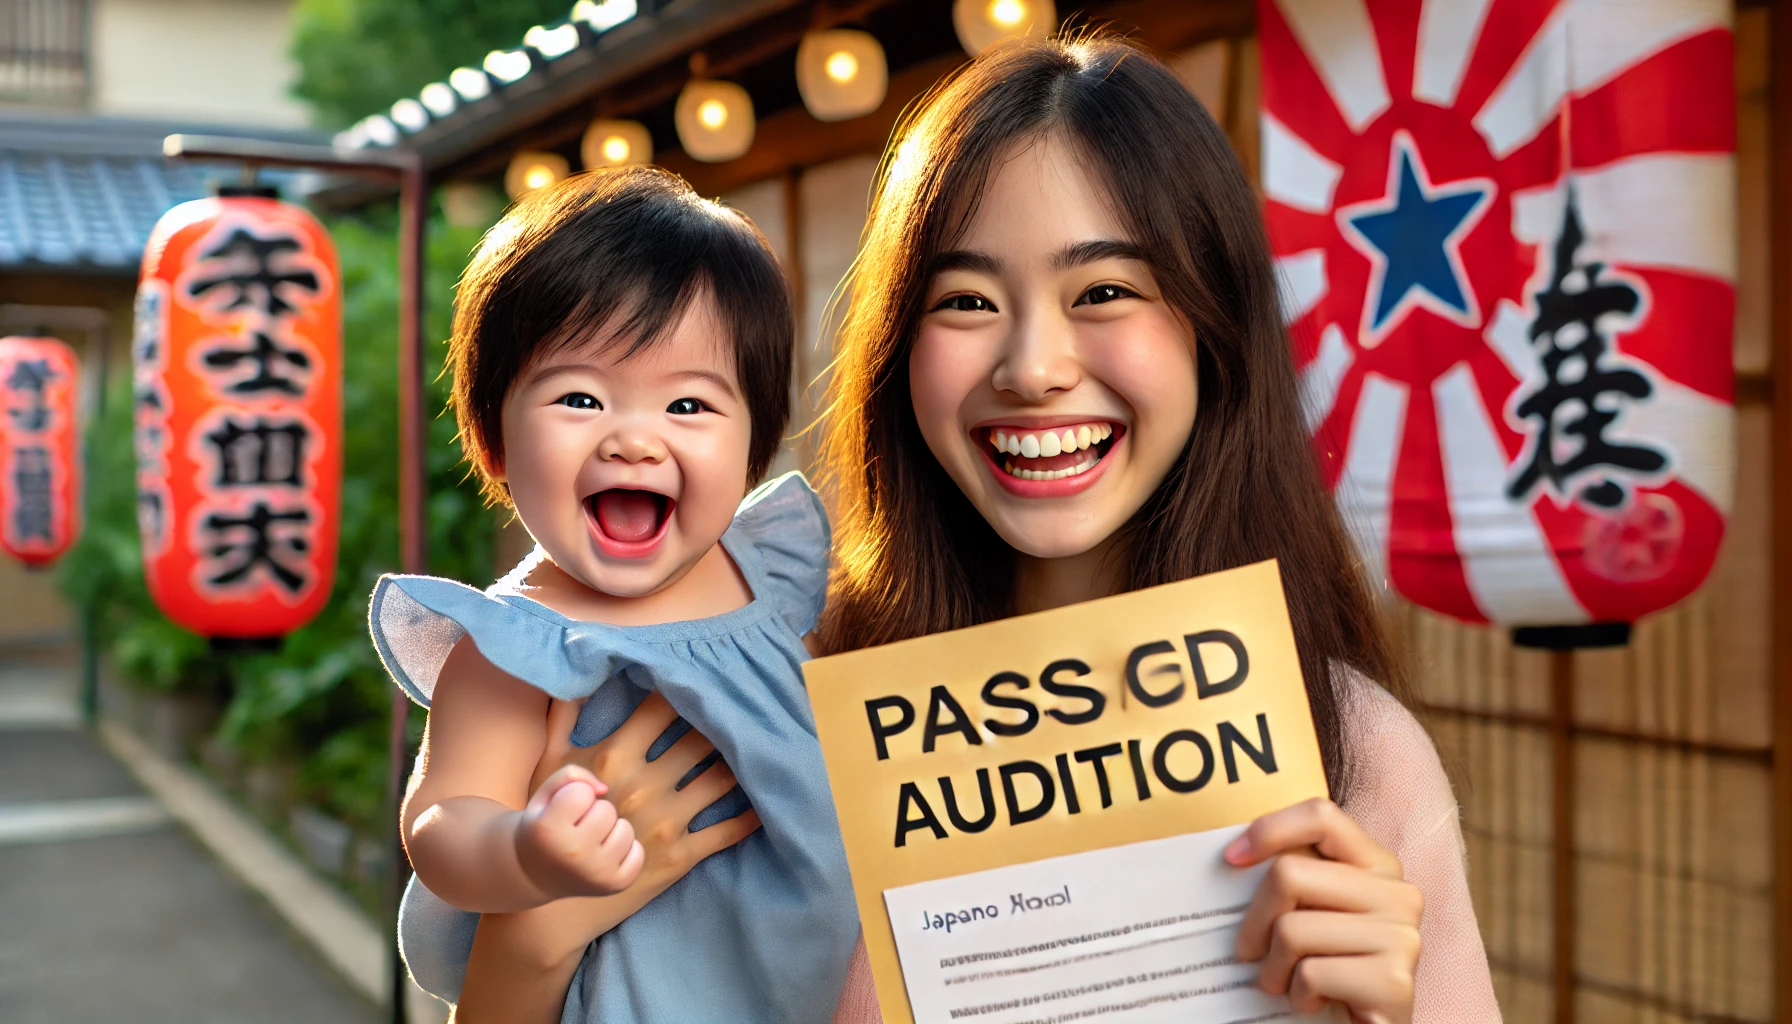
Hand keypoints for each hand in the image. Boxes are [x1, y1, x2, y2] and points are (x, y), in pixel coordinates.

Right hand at [513, 767, 644, 899]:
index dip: (572, 797)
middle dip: (593, 812)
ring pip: (625, 829)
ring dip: (610, 830)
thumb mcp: (544, 796)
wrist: (534, 875)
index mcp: (549, 831)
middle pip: (607, 810)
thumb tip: (604, 789)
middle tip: (575, 829)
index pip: (582, 792)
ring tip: (589, 842)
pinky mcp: (615, 885)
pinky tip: (602, 855)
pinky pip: (638, 851)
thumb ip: (570, 775)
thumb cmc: (543, 828)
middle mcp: (574, 855)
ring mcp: (597, 873)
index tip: (559, 813)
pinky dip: (625, 849)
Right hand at [530, 691, 760, 896]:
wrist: (553, 883)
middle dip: (725, 721)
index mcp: (613, 759)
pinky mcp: (679, 856)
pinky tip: (769, 796)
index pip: (661, 710)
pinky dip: (751, 814)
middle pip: (700, 741)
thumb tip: (576, 674)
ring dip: (744, 761)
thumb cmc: (551, 817)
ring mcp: (664, 822)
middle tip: (748, 704)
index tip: (709, 675)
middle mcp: (643, 787)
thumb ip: (563, 716)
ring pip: (720, 780)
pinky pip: (726, 831)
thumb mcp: (550, 764)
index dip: (687, 689)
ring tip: (764, 742)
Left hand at [1226, 797, 1421, 1023]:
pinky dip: (1297, 996)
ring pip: (1292, 929)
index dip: (1270, 829)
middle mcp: (1399, 894)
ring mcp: (1402, 936)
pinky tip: (1313, 1002)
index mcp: (1379, 866)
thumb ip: (1297, 880)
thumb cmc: (1332, 969)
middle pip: (1289, 874)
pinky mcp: (1394, 981)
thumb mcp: (1315, 914)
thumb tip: (1235, 855)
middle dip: (1255, 920)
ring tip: (1285, 982)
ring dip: (1274, 968)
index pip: (1322, 817)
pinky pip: (1310, 973)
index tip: (1233, 859)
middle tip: (1250, 951)